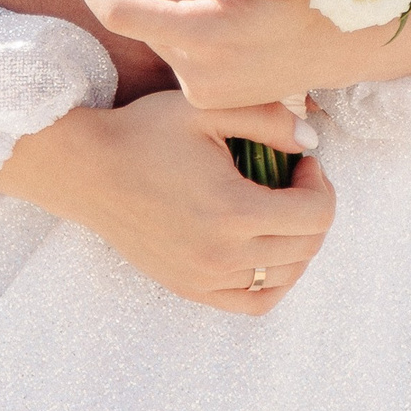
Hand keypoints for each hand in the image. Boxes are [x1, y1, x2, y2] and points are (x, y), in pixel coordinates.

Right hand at [0, 90, 336, 312]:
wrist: (89, 170)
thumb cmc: (146, 132)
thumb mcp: (205, 108)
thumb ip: (266, 118)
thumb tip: (311, 141)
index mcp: (232, 210)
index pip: (316, 215)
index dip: (321, 183)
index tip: (302, 161)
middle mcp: (223, 254)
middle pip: (307, 248)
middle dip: (314, 209)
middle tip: (294, 179)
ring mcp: (206, 279)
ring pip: (285, 277)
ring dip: (297, 244)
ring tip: (280, 210)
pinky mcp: (190, 289)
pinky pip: (254, 302)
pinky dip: (273, 280)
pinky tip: (264, 249)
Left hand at [67, 0, 410, 111]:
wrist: (350, 48)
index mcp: (201, 38)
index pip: (119, 12)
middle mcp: (193, 72)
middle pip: (138, 14)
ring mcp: (201, 90)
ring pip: (158, 30)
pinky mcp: (210, 95)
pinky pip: (178, 49)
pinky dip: (183, 19)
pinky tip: (217, 2)